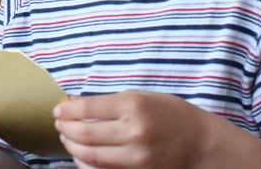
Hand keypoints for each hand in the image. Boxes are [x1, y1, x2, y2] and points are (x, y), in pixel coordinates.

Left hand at [53, 90, 206, 168]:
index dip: (67, 110)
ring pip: (90, 156)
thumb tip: (73, 103)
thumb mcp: (142, 97)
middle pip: (85, 134)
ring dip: (72, 147)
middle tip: (59, 124)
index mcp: (134, 106)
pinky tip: (82, 155)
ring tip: (68, 138)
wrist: (201, 143)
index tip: (58, 110)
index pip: (87, 108)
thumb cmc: (171, 115)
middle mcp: (134, 132)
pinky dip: (86, 164)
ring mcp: (137, 157)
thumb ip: (108, 101)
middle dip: (65, 129)